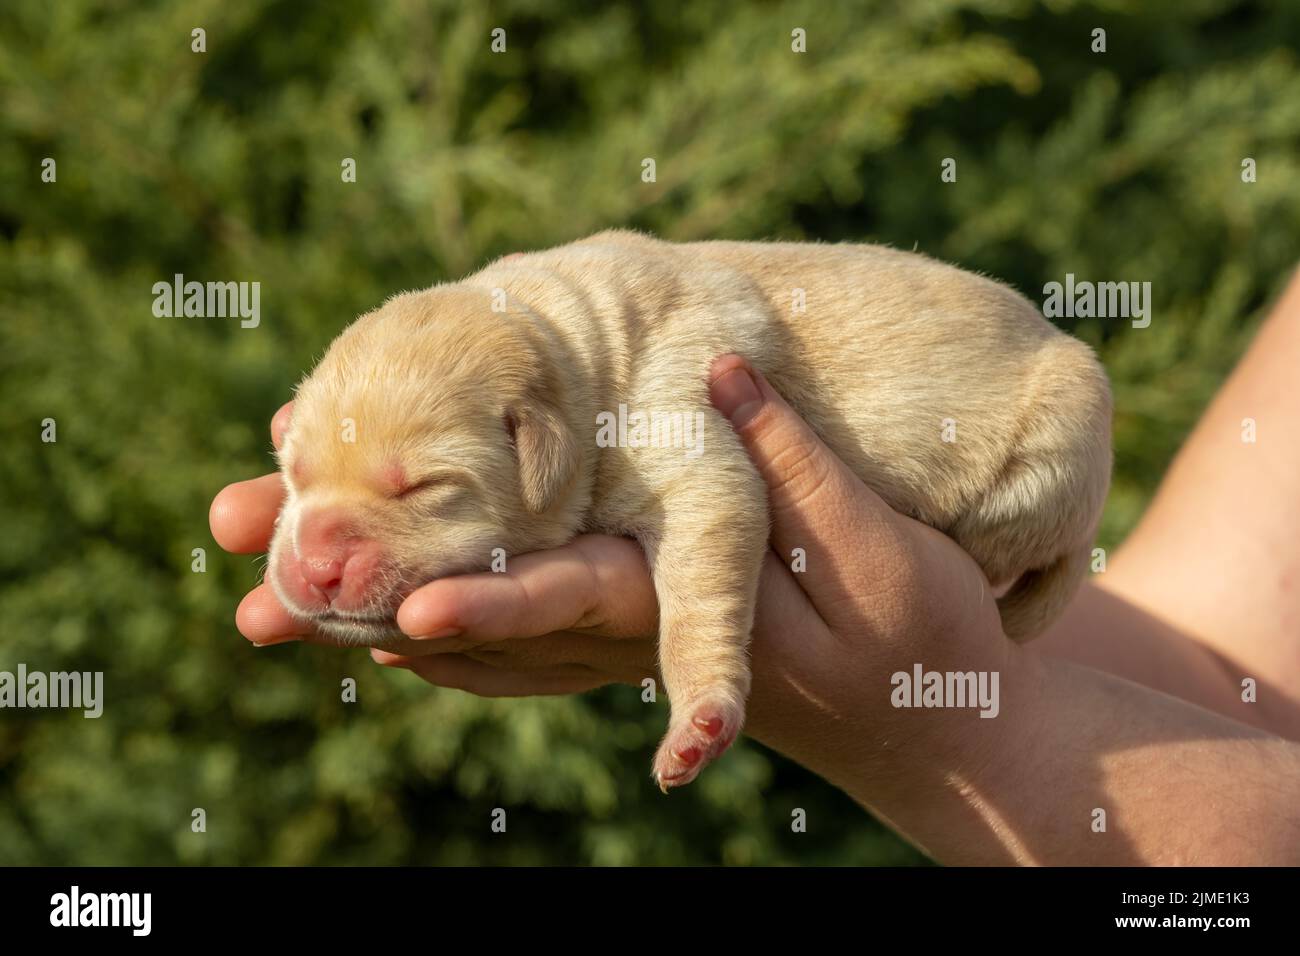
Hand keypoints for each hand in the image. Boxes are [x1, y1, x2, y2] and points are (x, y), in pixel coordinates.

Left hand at [210, 356, 1013, 768]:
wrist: (932, 713)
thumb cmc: (917, 631)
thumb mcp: (872, 538)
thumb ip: (789, 456)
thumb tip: (722, 369)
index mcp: (687, 615)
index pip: (572, 608)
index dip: (485, 605)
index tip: (395, 605)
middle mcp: (632, 638)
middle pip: (484, 633)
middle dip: (368, 614)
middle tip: (254, 602)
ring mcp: (619, 641)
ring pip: (475, 641)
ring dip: (372, 617)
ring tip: (270, 583)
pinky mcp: (621, 628)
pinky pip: (506, 635)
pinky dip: (429, 614)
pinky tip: (376, 589)